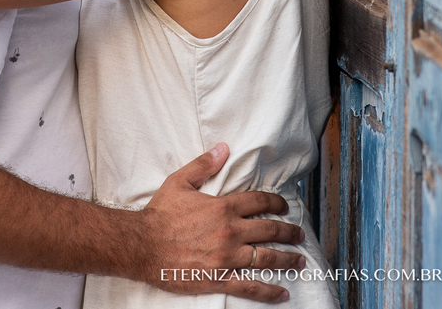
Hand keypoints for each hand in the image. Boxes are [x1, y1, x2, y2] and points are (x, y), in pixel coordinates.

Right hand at [133, 143, 305, 301]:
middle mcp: (230, 232)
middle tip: (300, 234)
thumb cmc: (159, 214)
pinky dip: (269, 290)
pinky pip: (250, 286)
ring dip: (287, 259)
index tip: (284, 206)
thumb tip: (223, 148)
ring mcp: (226, 257)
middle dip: (289, 232)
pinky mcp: (218, 278)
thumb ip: (204, 165)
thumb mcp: (180, 182)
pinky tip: (282, 291)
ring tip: (299, 260)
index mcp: (223, 207)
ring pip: (266, 258)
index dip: (276, 203)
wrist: (141, 245)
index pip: (260, 202)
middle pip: (270, 230)